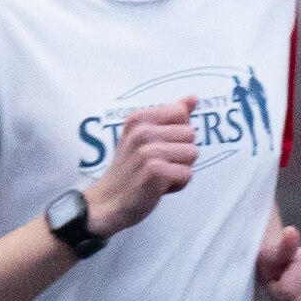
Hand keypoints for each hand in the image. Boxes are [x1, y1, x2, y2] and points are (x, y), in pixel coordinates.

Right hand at [83, 96, 200, 234]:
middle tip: (157, 164)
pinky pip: (187, 174)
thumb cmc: (130, 169)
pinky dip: (177, 185)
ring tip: (158, 175)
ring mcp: (148, 152)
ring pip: (192, 154)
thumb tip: (193, 98)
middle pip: (190, 134)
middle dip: (180, 153)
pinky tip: (158, 187)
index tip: (157, 146)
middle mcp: (142, 132)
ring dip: (180, 169)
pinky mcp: (156, 172)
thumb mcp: (144, 135)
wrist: (107, 202)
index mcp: (139, 118)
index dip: (176, 134)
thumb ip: (170, 115)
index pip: (181, 113)